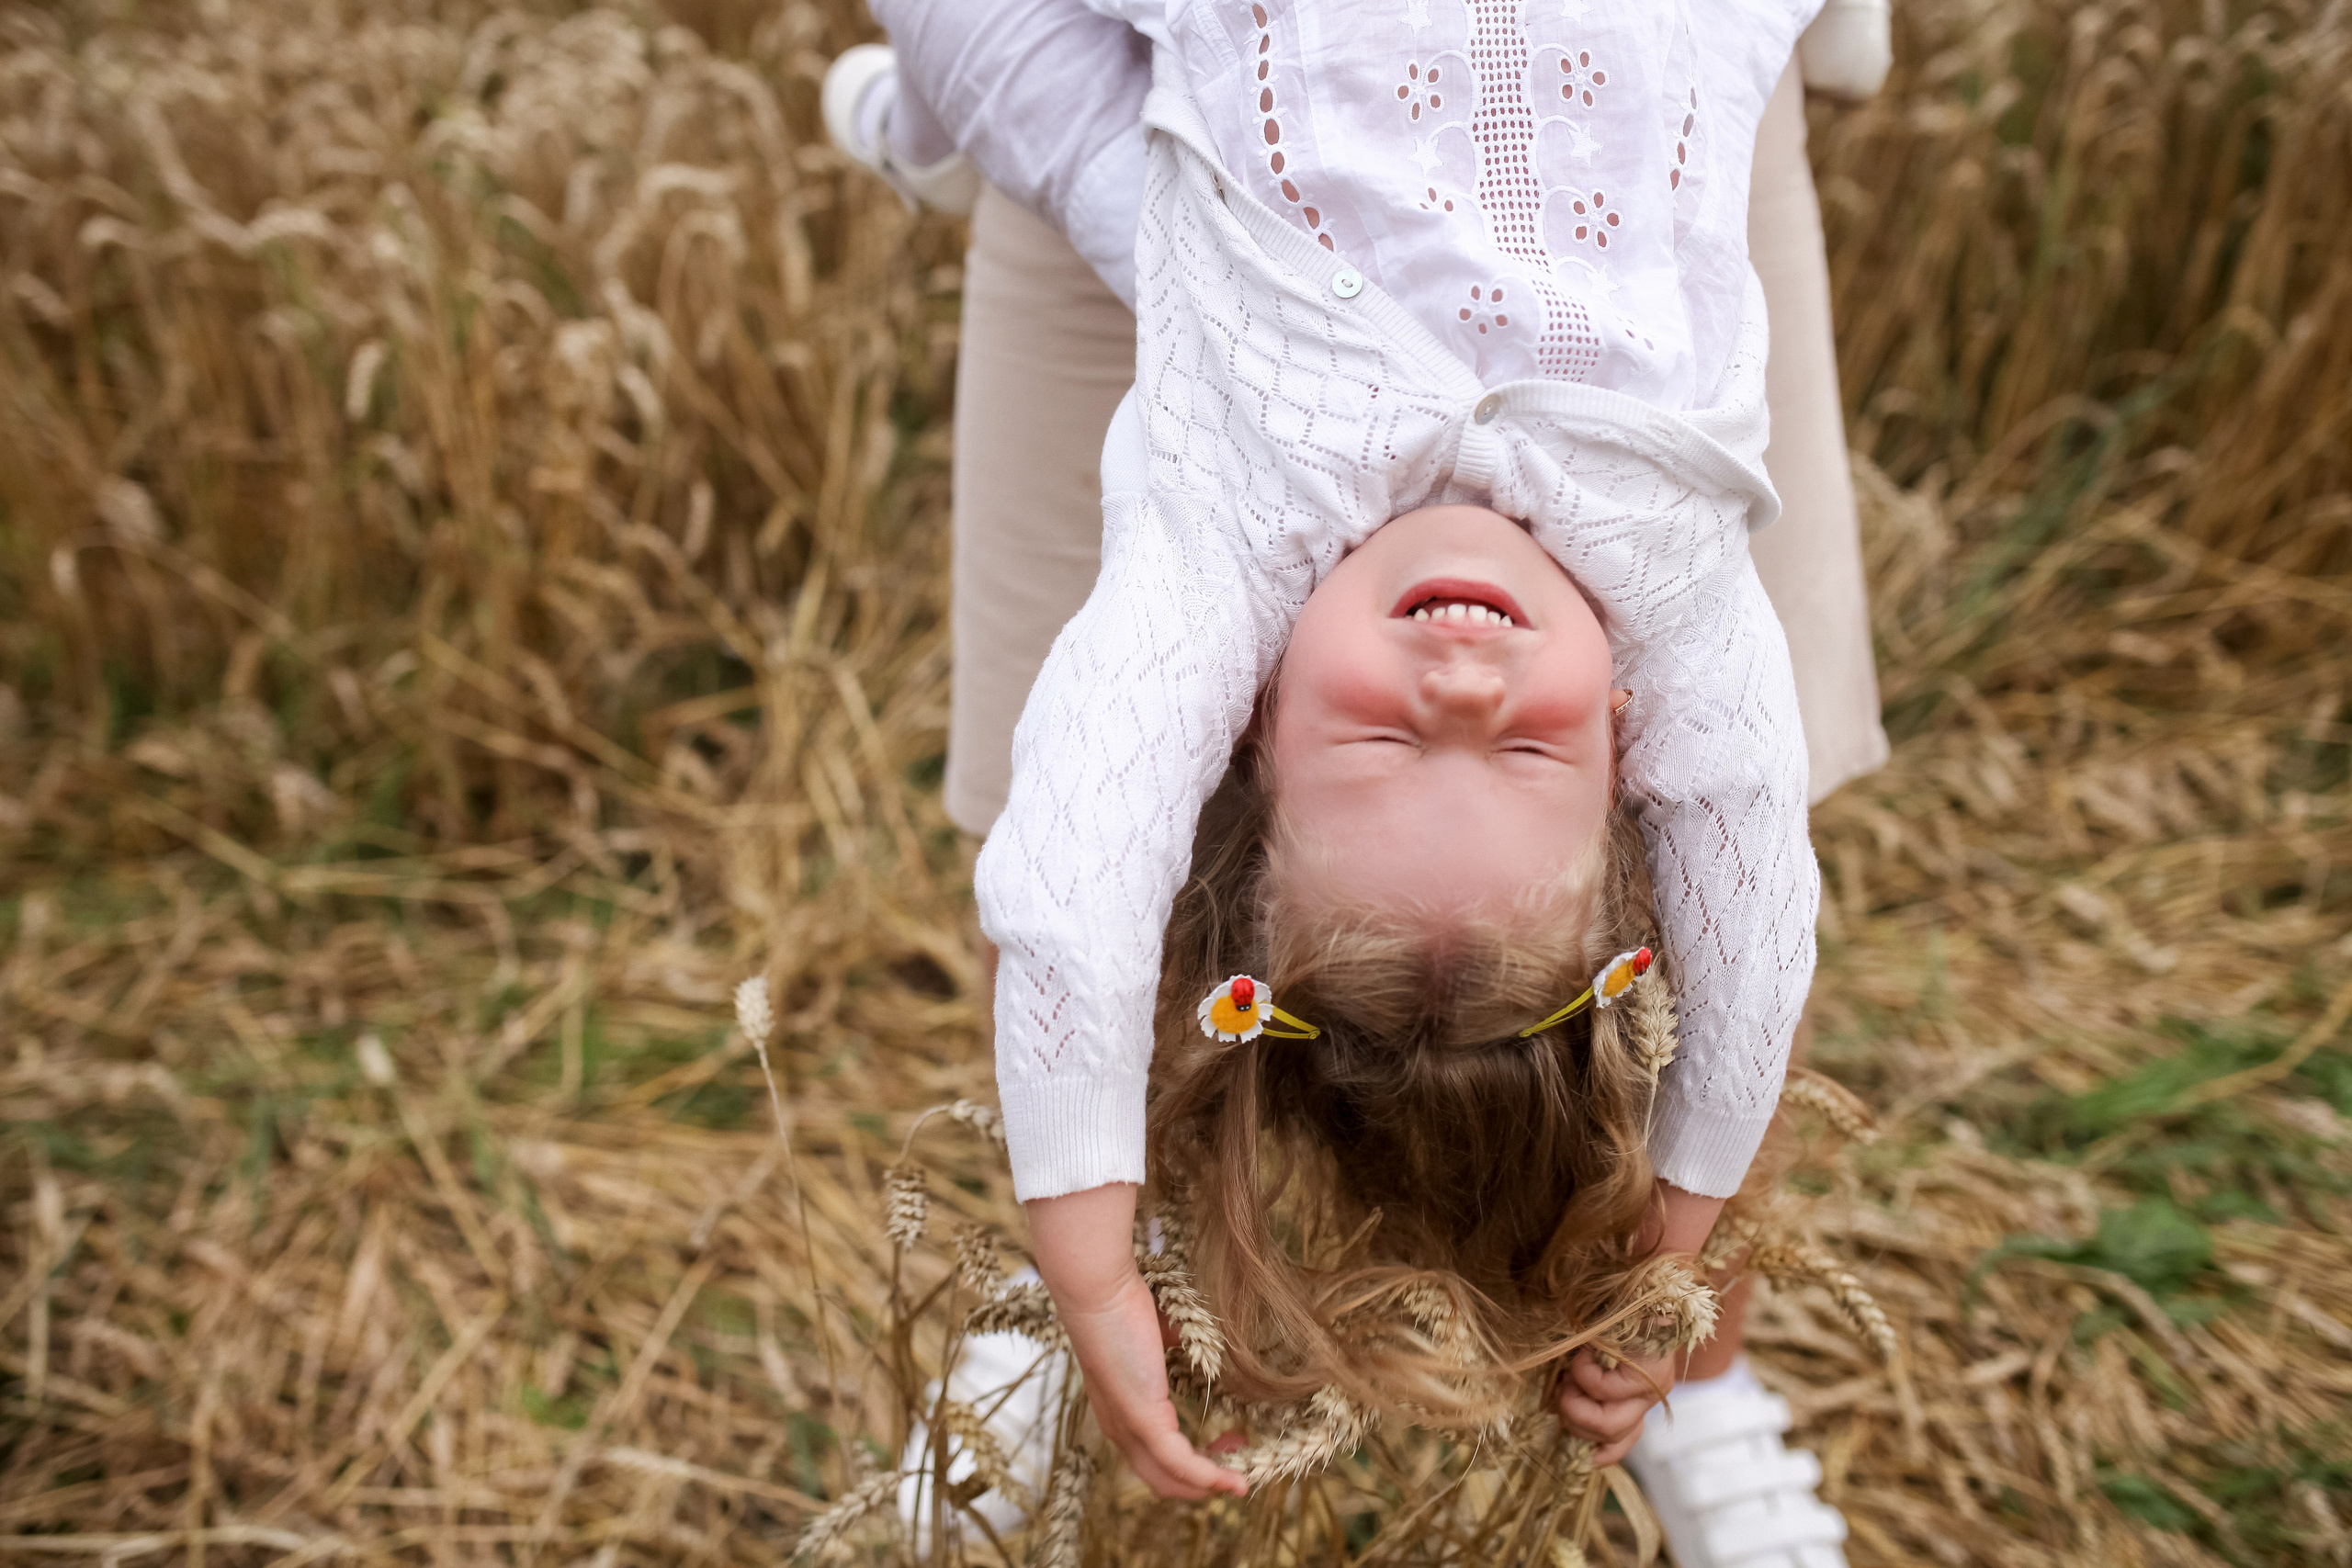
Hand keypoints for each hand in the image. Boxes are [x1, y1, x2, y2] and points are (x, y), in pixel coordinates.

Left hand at [1027, 1185, 1248, 1500]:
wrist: (1099, 1289)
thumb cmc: (1121, 1303)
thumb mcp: (1155, 1333)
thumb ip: (1171, 1345)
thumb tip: (1187, 1339)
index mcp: (1120, 1413)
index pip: (1153, 1459)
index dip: (1189, 1464)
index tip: (1225, 1445)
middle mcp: (1120, 1429)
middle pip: (1162, 1480)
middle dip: (1202, 1482)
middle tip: (1237, 1461)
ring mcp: (1129, 1428)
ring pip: (1171, 1479)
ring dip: (1208, 1484)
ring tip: (1240, 1479)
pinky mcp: (1142, 1419)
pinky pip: (1180, 1462)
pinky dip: (1208, 1476)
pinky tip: (1233, 1479)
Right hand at [1555, 1180, 1729, 1465]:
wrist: (1639, 1260)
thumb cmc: (1607, 1294)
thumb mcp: (1587, 1341)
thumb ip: (1577, 1376)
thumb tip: (1553, 1406)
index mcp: (1635, 1390)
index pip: (1621, 1439)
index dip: (1600, 1451)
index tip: (1578, 1451)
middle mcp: (1648, 1391)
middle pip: (1607, 1434)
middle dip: (1574, 1417)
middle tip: (1561, 1387)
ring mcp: (1653, 1381)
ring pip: (1607, 1419)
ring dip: (1578, 1397)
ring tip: (1573, 1365)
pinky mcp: (1654, 1365)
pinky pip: (1610, 1389)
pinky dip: (1589, 1376)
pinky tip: (1585, 1352)